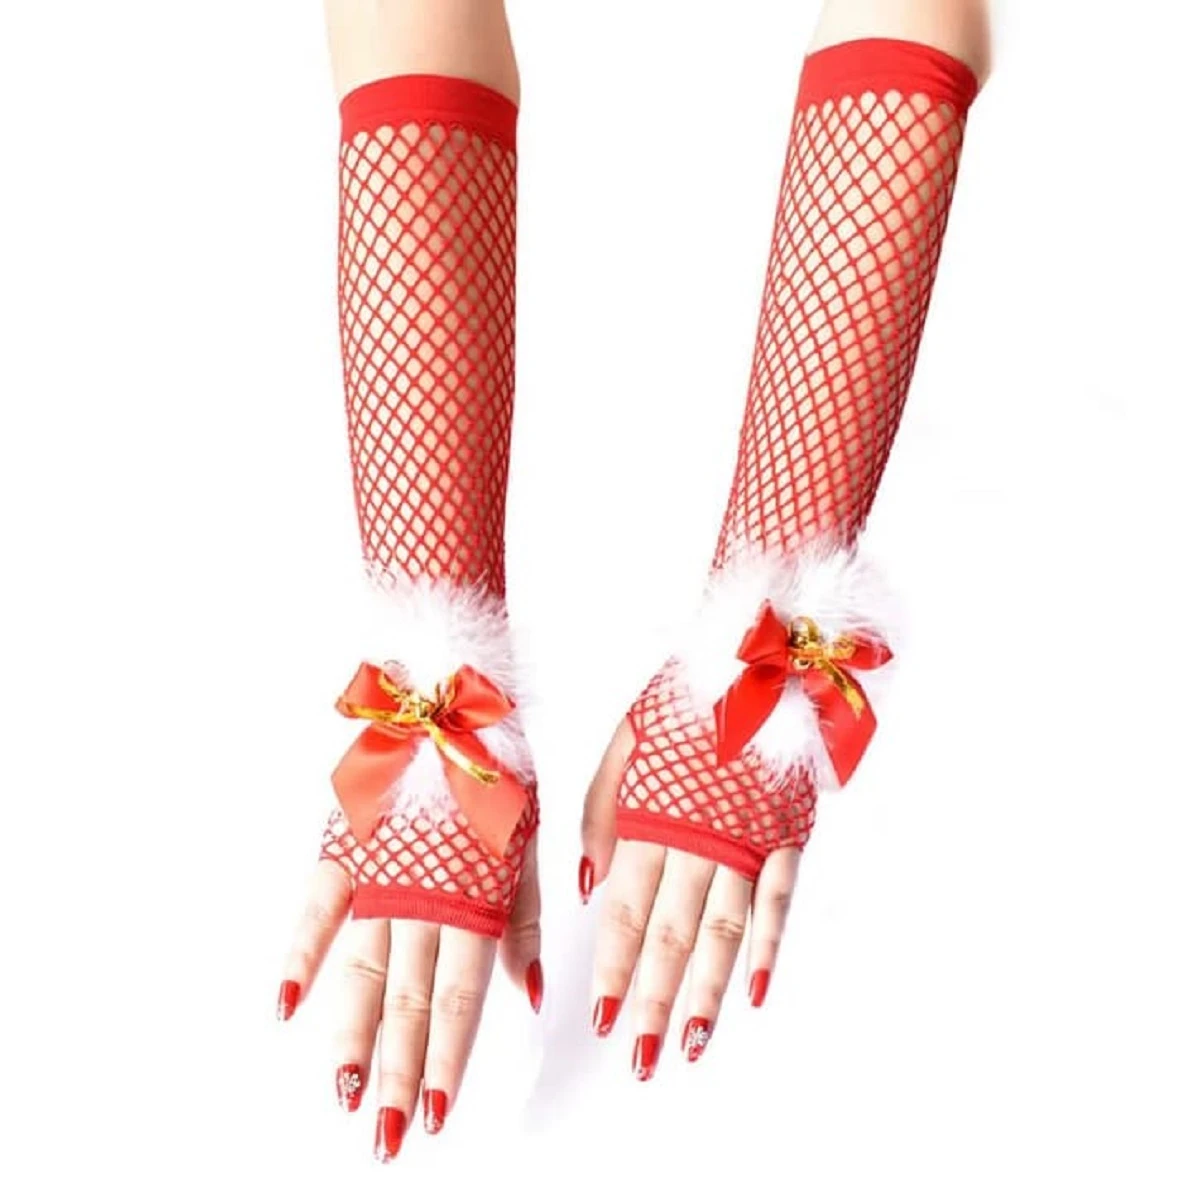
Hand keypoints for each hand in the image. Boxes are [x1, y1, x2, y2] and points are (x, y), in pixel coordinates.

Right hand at [278, 805, 540, 1159]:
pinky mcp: (340, 849)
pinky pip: (313, 912)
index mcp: (472, 899)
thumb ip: (525, 922)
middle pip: (405, 1001)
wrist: (452, 701)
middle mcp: (421, 897)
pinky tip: (286, 1006)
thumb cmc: (498, 771)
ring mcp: (374, 875)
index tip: (433, 1111)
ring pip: (360, 972)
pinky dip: (299, 957)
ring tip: (343, 1094)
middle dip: (397, 1073)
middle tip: (385, 1135)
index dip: (444, 1059)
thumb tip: (530, 994)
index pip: (456, 999)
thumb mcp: (528, 843)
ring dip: (351, 1037)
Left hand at [578, 661, 810, 1076]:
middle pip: (670, 935)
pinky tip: (755, 993)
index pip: (625, 912)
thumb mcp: (624, 741)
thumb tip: (591, 887)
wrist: (755, 655)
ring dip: (704, 992)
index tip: (602, 1018)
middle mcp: (696, 836)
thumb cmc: (683, 697)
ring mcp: (745, 838)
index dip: (614, 968)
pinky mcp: (786, 833)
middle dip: (652, 1001)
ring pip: (722, 931)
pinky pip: (778, 902)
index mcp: (648, 816)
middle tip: (641, 1058)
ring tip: (689, 1044)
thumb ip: (600, 813)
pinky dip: (767, 949)